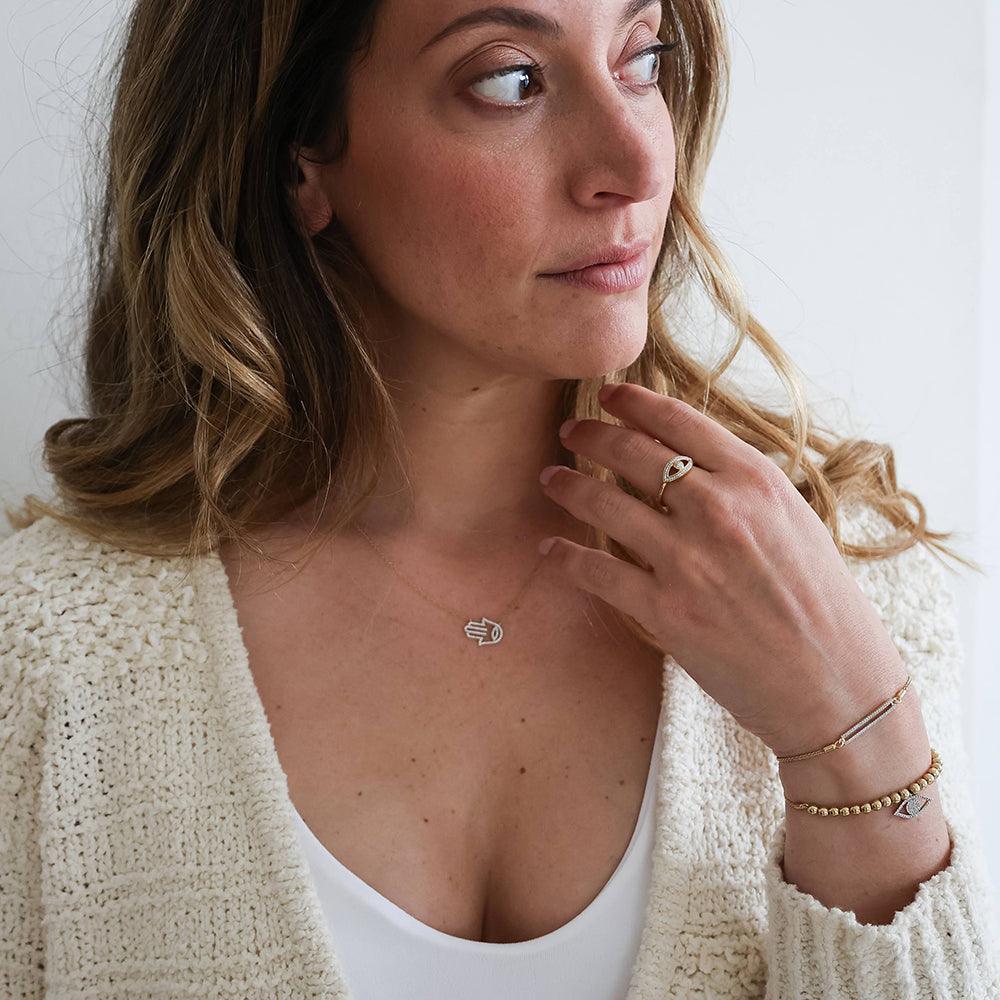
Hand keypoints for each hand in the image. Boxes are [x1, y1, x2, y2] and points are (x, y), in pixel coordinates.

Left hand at [539, 382, 906, 756]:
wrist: (835, 681)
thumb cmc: (822, 602)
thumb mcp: (795, 522)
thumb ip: (743, 487)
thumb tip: (690, 461)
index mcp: (756, 481)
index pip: (680, 422)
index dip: (635, 402)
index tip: (610, 394)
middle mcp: (718, 511)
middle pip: (632, 454)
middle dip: (591, 435)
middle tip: (571, 430)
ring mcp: (688, 560)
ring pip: (604, 505)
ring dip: (568, 486)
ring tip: (550, 477)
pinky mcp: (665, 611)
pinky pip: (596, 572)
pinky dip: (565, 556)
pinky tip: (551, 548)